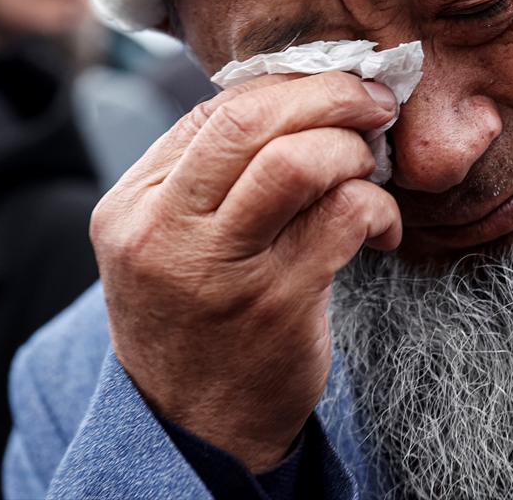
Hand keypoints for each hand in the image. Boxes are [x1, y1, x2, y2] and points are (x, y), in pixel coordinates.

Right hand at [90, 71, 400, 471]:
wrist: (193, 427)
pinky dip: (378, 207)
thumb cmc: (194, 318)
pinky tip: (380, 228)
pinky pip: (343, 217)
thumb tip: (296, 96)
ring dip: (353, 150)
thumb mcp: (168, 242)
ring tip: (370, 167)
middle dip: (329, 95)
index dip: (290, 86)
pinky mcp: (276, 305)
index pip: (216, 111)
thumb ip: (209, 174)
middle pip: (252, 120)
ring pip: (299, 162)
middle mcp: (164, 232)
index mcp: (132, 205)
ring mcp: (218, 271)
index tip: (336, 88)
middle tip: (373, 102)